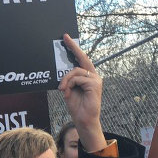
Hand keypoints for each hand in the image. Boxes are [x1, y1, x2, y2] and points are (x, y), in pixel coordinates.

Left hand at [57, 34, 104, 152]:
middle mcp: (93, 76)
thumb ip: (68, 79)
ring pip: (75, 71)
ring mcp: (95, 79)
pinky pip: (78, 78)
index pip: (81, 59)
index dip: (74, 48)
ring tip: (62, 90)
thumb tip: (61, 71)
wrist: (83, 120)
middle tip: (64, 38)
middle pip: (81, 59)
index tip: (66, 38)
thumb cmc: (76, 106)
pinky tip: (67, 93)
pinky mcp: (95, 84)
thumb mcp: (69, 89)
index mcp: (87, 76)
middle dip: (73, 47)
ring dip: (65, 80)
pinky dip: (69, 85)